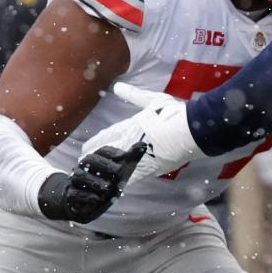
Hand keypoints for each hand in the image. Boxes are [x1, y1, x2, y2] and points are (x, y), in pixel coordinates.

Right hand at [38, 141, 146, 222]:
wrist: (85, 202)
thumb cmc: (105, 182)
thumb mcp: (120, 172)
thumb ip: (131, 158)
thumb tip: (143, 143)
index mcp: (96, 158)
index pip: (103, 150)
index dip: (113, 152)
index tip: (123, 156)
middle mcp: (84, 167)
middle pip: (90, 160)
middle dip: (104, 165)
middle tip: (117, 171)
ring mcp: (76, 181)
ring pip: (80, 176)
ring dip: (94, 181)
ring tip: (107, 188)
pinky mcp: (72, 195)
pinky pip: (75, 194)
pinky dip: (86, 196)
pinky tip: (97, 199)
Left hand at [80, 83, 202, 185]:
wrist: (188, 132)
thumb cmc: (173, 114)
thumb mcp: (153, 100)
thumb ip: (134, 95)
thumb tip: (117, 86)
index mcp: (129, 126)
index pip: (105, 136)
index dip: (93, 143)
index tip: (85, 148)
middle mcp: (128, 142)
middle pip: (104, 152)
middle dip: (92, 158)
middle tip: (82, 164)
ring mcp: (135, 158)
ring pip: (111, 167)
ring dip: (101, 171)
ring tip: (92, 177)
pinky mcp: (145, 170)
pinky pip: (126, 179)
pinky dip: (117, 182)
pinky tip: (109, 186)